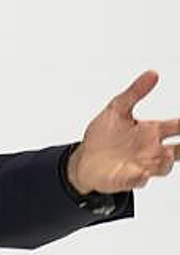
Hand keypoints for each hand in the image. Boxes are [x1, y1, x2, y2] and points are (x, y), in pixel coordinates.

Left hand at [68, 71, 179, 193]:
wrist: (83, 159)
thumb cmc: (103, 135)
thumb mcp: (117, 109)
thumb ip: (135, 92)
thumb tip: (153, 73)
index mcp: (151, 131)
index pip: (178, 126)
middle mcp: (151, 150)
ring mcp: (141, 165)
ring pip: (163, 167)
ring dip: (167, 162)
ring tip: (167, 153)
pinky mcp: (127, 178)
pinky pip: (138, 181)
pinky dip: (141, 178)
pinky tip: (143, 173)